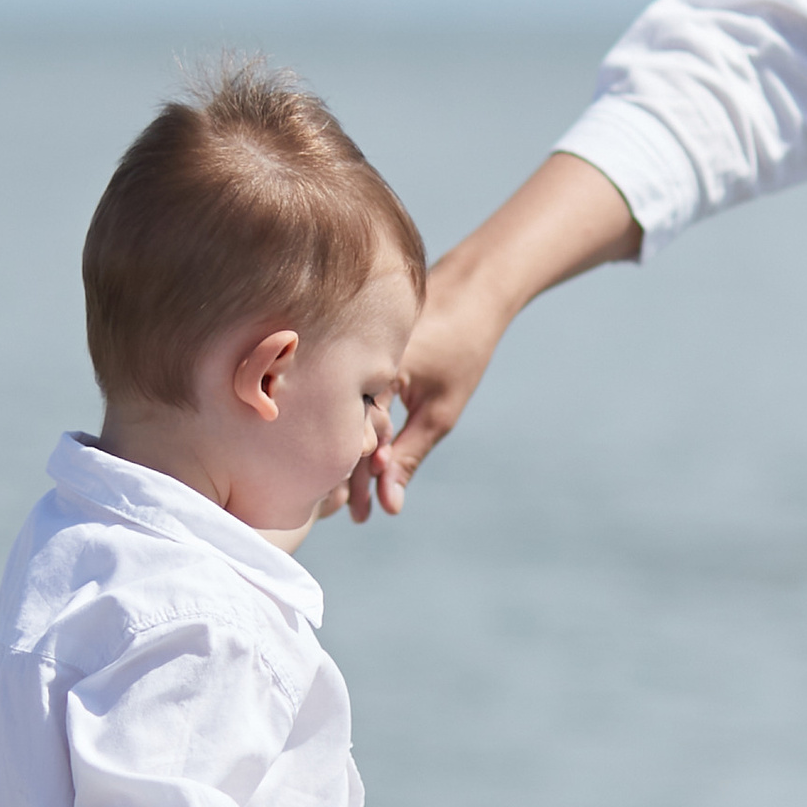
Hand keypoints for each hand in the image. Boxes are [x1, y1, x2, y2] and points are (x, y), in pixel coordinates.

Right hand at [345, 276, 508, 521]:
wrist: (468, 290)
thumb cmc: (461, 349)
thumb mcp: (440, 411)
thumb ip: (410, 455)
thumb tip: (390, 502)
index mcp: (377, 368)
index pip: (359, 432)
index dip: (362, 475)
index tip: (365, 512)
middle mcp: (354, 358)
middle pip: (340, 426)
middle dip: (346, 473)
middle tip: (352, 516)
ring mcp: (349, 351)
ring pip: (338, 413)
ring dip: (345, 453)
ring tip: (349, 499)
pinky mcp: (350, 350)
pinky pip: (341, 395)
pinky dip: (347, 424)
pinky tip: (349, 454)